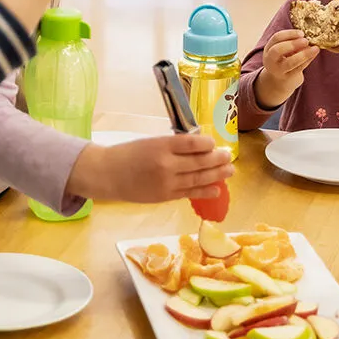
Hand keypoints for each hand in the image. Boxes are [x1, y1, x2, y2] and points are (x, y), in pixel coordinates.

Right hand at [67, 133, 233, 202]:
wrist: (108, 174)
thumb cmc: (129, 153)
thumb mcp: (150, 142)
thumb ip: (172, 145)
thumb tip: (199, 145)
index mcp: (161, 145)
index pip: (192, 143)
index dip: (207, 143)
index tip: (214, 142)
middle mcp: (166, 164)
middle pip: (199, 161)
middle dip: (217, 159)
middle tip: (229, 156)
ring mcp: (167, 182)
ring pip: (198, 178)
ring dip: (216, 175)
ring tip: (230, 170)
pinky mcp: (165, 196)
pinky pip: (189, 193)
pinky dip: (205, 191)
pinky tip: (216, 189)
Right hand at [253, 29, 319, 108]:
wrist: (279, 80)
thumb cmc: (284, 60)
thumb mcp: (284, 50)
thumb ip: (292, 43)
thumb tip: (307, 38)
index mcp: (269, 48)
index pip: (276, 38)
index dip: (289, 34)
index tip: (302, 33)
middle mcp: (270, 59)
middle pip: (277, 50)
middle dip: (292, 44)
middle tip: (306, 41)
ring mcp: (278, 70)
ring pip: (289, 62)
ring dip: (303, 54)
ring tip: (315, 48)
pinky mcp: (287, 78)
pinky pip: (298, 69)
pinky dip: (307, 60)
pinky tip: (314, 54)